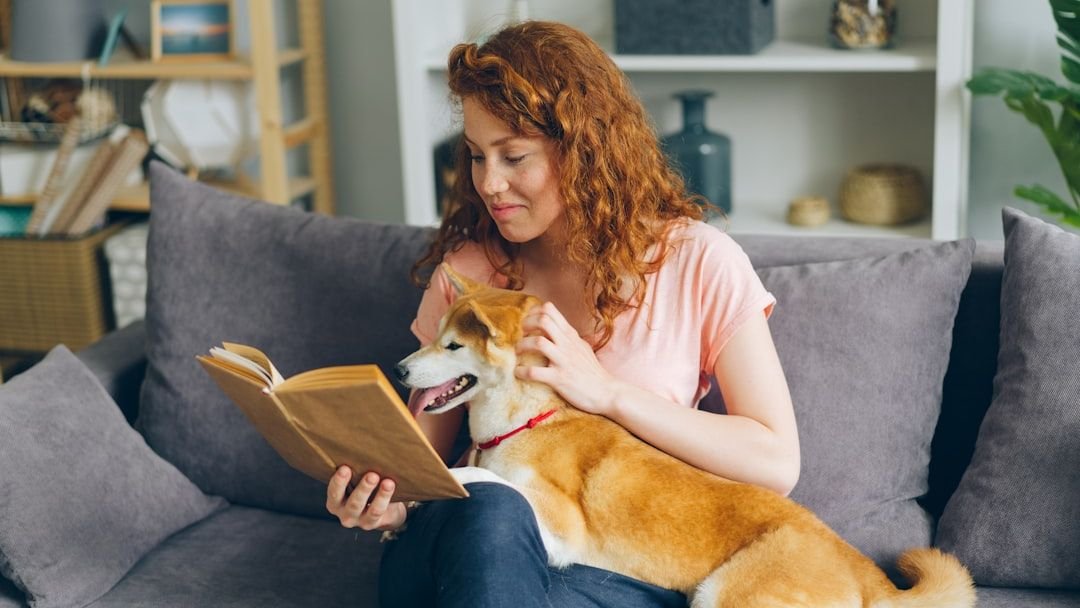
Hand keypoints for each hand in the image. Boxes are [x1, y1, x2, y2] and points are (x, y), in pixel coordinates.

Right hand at [326, 466, 407, 530]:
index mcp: (335, 501)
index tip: (345, 468)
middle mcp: (344, 513)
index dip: (339, 481)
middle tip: (372, 475)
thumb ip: (354, 470)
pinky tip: (391, 486)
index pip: (334, 492)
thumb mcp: (354, 481)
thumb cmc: (363, 488)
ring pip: (371, 510)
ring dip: (380, 495)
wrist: (380, 508)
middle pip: (353, 503)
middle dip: (363, 489)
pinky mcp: (374, 523)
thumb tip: (361, 445)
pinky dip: (386, 499)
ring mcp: (360, 521)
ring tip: (388, 482)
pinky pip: (381, 511)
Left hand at [515, 301, 617, 415]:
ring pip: (538, 342)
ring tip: (519, 352)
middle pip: (543, 320)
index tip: (528, 323)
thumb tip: (555, 329)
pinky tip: (519, 373)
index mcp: (571, 335)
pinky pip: (534, 372)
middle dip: (527, 324)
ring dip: (522, 345)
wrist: (606, 392)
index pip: (550, 310)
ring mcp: (563, 361)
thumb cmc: (593, 372)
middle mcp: (567, 344)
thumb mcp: (582, 347)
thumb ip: (568, 337)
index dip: (533, 312)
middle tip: (522, 334)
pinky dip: (522, 371)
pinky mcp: (559, 379)